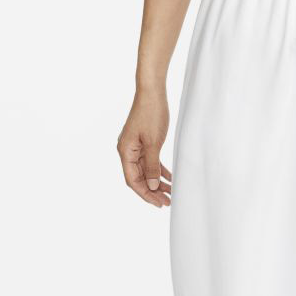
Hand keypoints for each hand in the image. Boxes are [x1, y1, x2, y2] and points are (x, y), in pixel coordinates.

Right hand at [118, 88, 171, 207]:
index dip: (145, 194)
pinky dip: (159, 170)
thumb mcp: (153, 143)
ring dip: (157, 182)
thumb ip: (152, 166)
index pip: (133, 180)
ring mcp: (134, 147)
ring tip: (170, 193)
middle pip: (139, 178)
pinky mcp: (143, 142)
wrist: (152, 92)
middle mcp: (127, 151)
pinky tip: (170, 178)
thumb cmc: (151, 113)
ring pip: (145, 171)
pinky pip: (150, 161)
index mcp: (125, 152)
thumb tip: (152, 186)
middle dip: (153, 191)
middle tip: (167, 202)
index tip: (159, 203)